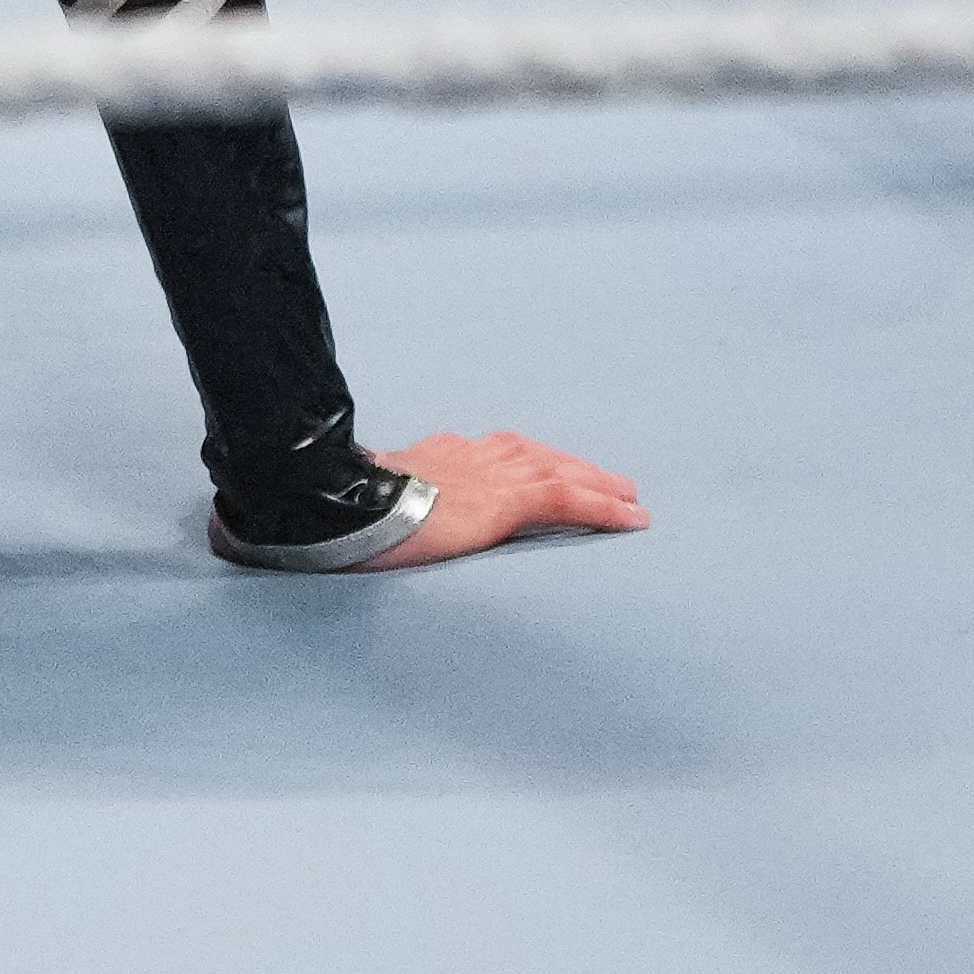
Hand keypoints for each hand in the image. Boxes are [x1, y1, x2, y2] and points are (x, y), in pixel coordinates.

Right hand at [364, 430, 646, 565]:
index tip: (540, 471)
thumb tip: (369, 519)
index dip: (522, 461)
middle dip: (569, 466)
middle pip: (531, 454)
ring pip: (556, 471)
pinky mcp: (504, 501)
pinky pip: (566, 500)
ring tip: (628, 497)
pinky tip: (632, 518)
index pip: (489, 453)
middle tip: (606, 481)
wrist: (341, 500)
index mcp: (433, 455)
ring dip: (596, 482)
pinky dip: (603, 507)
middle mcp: (466, 455)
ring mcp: (487, 474)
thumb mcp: (366, 497)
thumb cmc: (341, 507)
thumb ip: (385, 502)